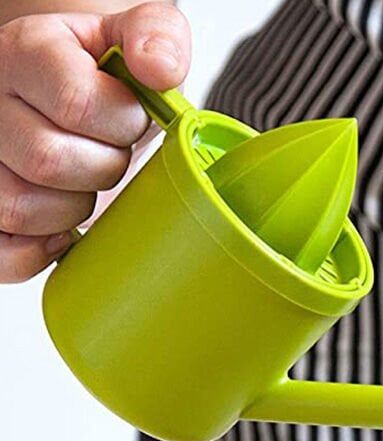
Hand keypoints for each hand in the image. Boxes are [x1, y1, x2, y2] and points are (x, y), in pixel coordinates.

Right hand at [0, 1, 189, 282]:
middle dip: (103, 169)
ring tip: (85, 184)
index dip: (121, 123)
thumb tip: (159, 68)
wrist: (76, 93)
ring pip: (19, 208)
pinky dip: (41, 252)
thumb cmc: (106, 76)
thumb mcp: (136, 38)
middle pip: (48, 161)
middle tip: (110, 155)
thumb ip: (156, 36)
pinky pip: (3, 253)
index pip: (76, 102)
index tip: (128, 118)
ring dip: (74, 210)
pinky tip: (64, 228)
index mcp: (24, 53)